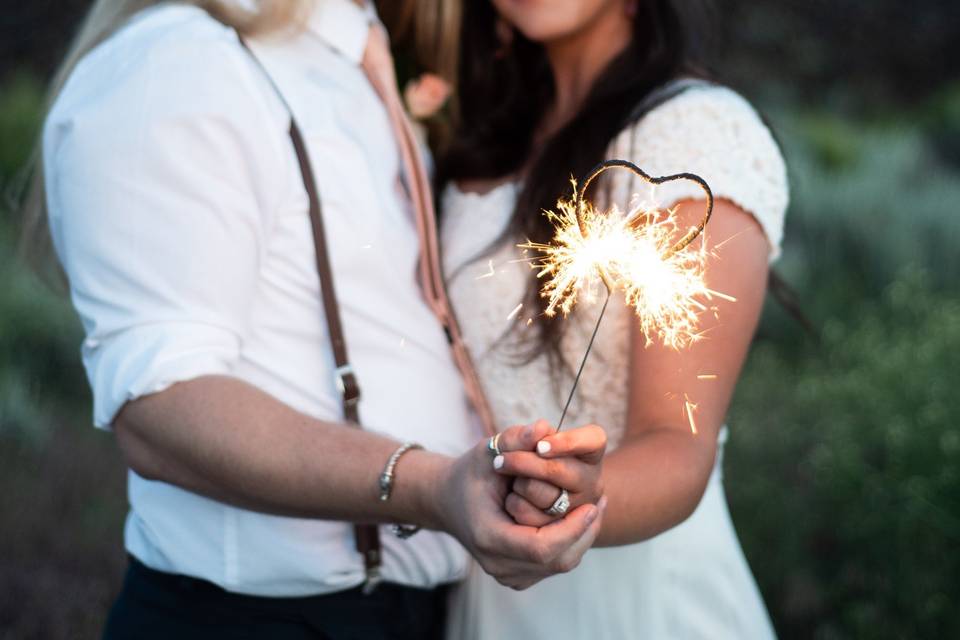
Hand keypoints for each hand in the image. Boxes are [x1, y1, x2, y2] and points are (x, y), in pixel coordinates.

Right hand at [431, 429, 606, 589]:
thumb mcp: (487, 451)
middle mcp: (497, 563)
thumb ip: (514, 439)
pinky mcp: (516, 577)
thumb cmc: (469, 474)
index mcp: (489, 536)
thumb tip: (544, 426)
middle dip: (584, 532)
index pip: (542, 547)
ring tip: (596, 509)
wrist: (446, 502)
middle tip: (601, 503)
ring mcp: (507, 575)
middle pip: (557, 560)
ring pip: (560, 565)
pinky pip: (553, 565)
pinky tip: (581, 519)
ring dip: (582, 538)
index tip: (593, 504)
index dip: (572, 528)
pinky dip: (571, 543)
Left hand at [494, 420, 606, 526]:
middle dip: (524, 465)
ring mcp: (581, 509)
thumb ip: (516, 437)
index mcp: (585, 451)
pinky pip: (537, 525)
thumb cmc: (499, 465)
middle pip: (561, 471)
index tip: (540, 447)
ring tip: (514, 487)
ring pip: (548, 500)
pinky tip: (513, 503)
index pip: (594, 440)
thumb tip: (541, 428)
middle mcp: (590, 480)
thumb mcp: (499, 446)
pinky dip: (516, 510)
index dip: (569, 442)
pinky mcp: (566, 535)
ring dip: (520, 490)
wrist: (487, 500)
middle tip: (500, 462)